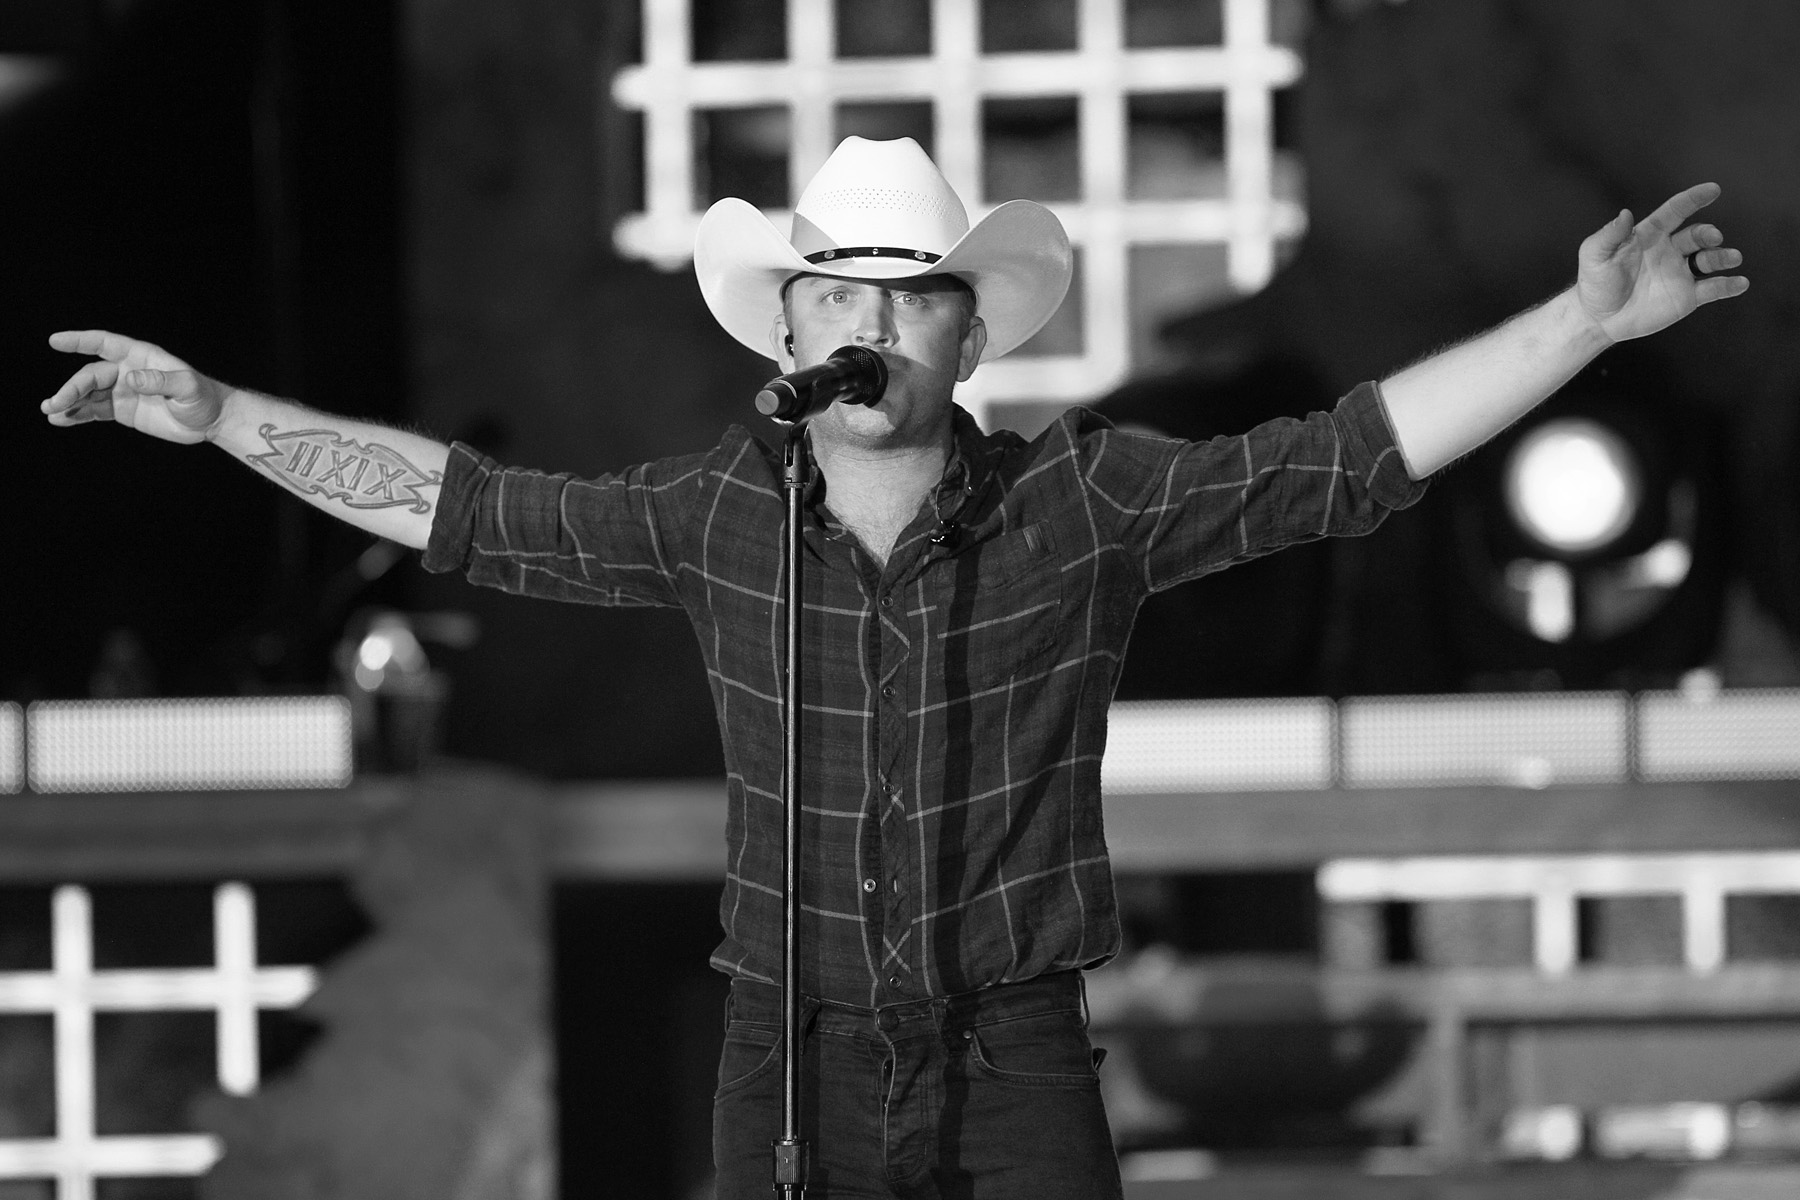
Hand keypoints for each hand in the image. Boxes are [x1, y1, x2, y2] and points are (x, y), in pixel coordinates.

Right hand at [41, 329, 226, 444]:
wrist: (209, 420)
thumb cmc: (202, 398)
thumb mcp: (187, 388)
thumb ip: (161, 381)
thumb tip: (130, 379)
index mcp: (140, 357)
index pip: (104, 343)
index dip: (80, 341)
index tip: (55, 341)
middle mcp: (126, 371)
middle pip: (90, 375)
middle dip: (71, 389)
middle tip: (54, 404)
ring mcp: (122, 390)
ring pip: (87, 393)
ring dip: (68, 401)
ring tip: (51, 413)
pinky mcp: (121, 410)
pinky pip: (94, 410)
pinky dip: (77, 414)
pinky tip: (60, 421)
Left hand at [1575, 182, 1747, 343]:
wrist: (1597, 319)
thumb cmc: (1594, 283)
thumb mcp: (1594, 256)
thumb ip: (1610, 235)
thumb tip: (1625, 213)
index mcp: (1650, 236)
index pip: (1675, 211)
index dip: (1693, 199)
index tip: (1712, 190)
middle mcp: (1669, 251)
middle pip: (1696, 235)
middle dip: (1708, 233)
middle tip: (1713, 238)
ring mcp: (1680, 273)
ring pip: (1709, 259)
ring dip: (1723, 257)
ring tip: (1733, 258)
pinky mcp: (1686, 297)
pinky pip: (1713, 288)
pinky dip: (1729, 285)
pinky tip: (1740, 283)